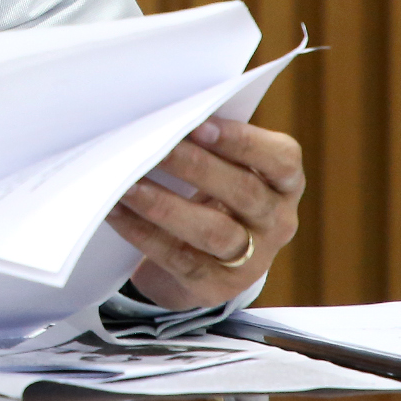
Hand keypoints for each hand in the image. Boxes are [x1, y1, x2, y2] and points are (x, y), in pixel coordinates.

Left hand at [104, 118, 303, 309]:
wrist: (203, 259)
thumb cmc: (211, 193)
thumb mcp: (224, 168)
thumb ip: (208, 143)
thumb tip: (162, 114)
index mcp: (284, 183)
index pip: (280, 159)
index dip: (242, 141)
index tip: (200, 124)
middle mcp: (277, 221)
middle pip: (243, 192)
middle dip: (195, 166)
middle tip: (155, 147)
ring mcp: (251, 258)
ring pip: (213, 231)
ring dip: (165, 205)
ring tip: (127, 184)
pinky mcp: (215, 285)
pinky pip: (179, 258)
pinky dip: (144, 233)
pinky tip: (117, 211)